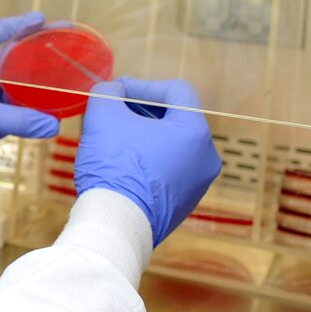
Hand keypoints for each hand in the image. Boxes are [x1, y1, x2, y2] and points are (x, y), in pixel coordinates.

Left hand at [0, 13, 60, 197]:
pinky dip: (36, 115)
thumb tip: (51, 122)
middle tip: (62, 47)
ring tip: (65, 79)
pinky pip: (20, 116)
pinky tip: (53, 116)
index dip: (13, 24)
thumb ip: (15, 119)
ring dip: (39, 86)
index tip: (38, 19)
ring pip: (19, 89)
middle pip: (12, 60)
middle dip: (35, 53)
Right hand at [73, 78, 219, 245]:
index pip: (176, 91)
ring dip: (143, 137)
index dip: (143, 85)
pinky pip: (168, 171)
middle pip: (175, 118)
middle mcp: (206, 158)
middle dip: (141, 112)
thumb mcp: (104, 116)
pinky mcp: (183, 205)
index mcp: (196, 133)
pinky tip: (121, 167)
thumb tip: (112, 91)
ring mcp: (197, 185)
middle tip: (114, 114)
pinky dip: (147, 162)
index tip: (118, 93)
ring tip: (113, 140)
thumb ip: (109, 92)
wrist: (116, 226)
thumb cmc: (115, 167)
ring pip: (170, 146)